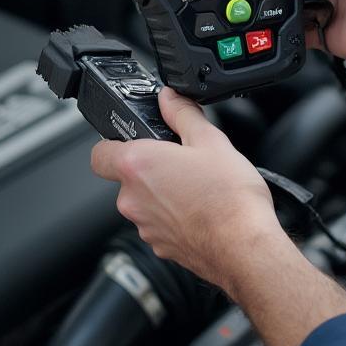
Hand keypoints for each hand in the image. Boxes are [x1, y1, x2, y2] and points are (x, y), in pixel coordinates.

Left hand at [90, 88, 280, 291]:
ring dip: (163, 194)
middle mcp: (132, 199)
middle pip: (127, 178)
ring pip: (145, 203)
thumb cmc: (229, 198)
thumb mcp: (210, 140)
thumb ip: (182, 114)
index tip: (135, 141)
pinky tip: (202, 210)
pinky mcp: (160, 247)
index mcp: (138, 166)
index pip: (100, 153)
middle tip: (182, 161)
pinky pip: (159, 224)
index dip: (114, 144)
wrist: (244, 247)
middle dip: (150, 169)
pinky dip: (174, 216)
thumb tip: (170, 98)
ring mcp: (145, 226)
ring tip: (198, 187)